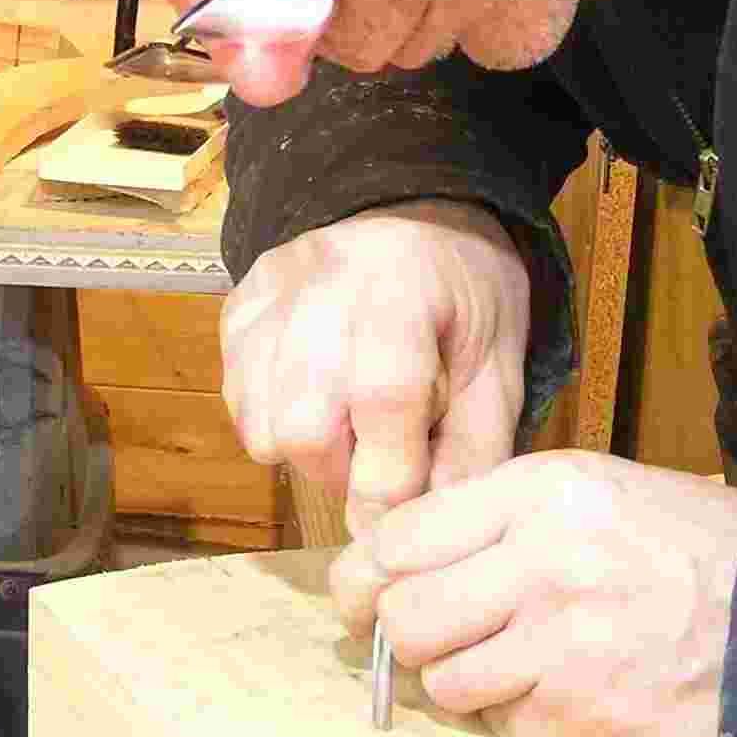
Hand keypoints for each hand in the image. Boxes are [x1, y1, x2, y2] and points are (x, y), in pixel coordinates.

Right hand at [220, 200, 528, 534]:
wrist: (415, 208)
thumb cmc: (466, 291)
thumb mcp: (498, 362)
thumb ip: (472, 448)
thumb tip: (426, 528)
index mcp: (401, 290)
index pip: (383, 403)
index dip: (393, 483)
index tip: (405, 517)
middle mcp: (322, 285)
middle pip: (304, 428)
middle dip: (344, 470)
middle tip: (381, 453)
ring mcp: (269, 293)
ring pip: (261, 423)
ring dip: (307, 449)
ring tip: (350, 419)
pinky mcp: (238, 304)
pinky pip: (237, 395)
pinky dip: (274, 416)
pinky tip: (318, 392)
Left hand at [330, 450, 736, 736]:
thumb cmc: (680, 543)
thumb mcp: (588, 489)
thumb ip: (492, 516)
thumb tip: (392, 559)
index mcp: (540, 497)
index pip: (402, 539)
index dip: (368, 572)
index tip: (362, 590)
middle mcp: (544, 570)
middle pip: (407, 618)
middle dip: (404, 631)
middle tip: (429, 630)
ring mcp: (565, 655)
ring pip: (447, 684)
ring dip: (464, 677)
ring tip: (515, 655)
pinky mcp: (588, 726)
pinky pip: (509, 729)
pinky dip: (523, 715)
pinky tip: (569, 685)